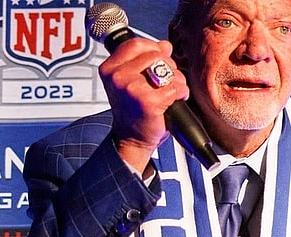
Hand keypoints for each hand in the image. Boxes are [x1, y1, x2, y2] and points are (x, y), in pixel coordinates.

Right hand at [98, 38, 188, 172]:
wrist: (132, 139)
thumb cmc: (133, 112)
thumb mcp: (132, 80)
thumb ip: (145, 60)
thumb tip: (164, 46)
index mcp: (110, 68)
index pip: (136, 44)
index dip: (153, 49)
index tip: (158, 59)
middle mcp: (117, 76)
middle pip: (155, 54)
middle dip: (168, 66)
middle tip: (164, 82)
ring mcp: (131, 88)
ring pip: (168, 70)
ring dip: (176, 81)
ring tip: (168, 94)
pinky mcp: (148, 100)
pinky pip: (174, 88)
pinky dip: (179, 95)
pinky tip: (171, 104)